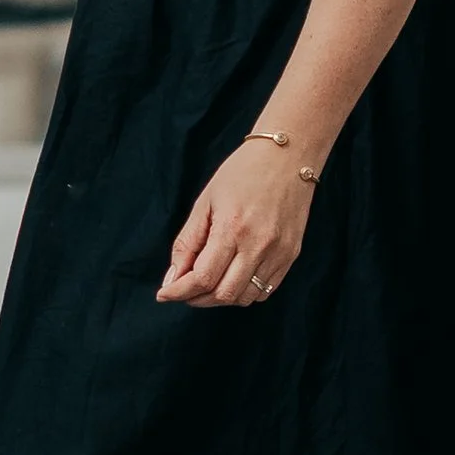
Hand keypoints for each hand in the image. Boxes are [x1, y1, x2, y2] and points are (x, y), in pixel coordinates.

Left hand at [158, 137, 315, 308]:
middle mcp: (259, 244)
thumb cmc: (243, 172)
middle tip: (183, 290)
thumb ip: (188, 242)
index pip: (202, 278)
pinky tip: (231, 277)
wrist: (288, 155)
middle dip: (196, 299)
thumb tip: (173, 279)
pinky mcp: (291, 255)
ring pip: (244, 297)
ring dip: (220, 298)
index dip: (179, 291)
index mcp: (232, 227)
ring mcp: (279, 252)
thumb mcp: (206, 201)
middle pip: (223, 294)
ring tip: (206, 283)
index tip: (164, 294)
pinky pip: (265, 290)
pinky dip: (243, 292)